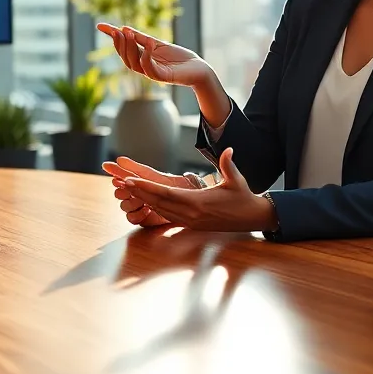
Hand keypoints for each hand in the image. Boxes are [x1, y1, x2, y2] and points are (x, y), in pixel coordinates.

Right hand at [96, 23, 214, 88]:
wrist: (198, 68)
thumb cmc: (179, 57)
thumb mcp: (156, 43)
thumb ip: (141, 38)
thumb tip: (123, 28)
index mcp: (142, 59)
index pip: (123, 49)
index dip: (112, 38)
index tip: (100, 26)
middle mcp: (144, 68)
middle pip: (125, 58)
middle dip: (119, 44)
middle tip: (117, 31)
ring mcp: (153, 73)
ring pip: (134, 64)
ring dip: (130, 49)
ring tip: (128, 33)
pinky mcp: (164, 77)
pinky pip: (150, 69)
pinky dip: (147, 56)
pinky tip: (149, 43)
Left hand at [119, 148, 276, 232]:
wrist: (251, 218)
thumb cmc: (243, 196)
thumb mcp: (236, 179)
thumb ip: (228, 164)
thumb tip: (228, 149)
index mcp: (198, 202)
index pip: (165, 194)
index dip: (145, 187)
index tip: (130, 180)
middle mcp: (191, 214)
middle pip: (158, 202)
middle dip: (138, 192)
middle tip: (121, 182)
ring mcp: (190, 221)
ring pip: (160, 210)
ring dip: (144, 200)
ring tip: (129, 190)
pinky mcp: (192, 224)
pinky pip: (168, 215)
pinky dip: (155, 207)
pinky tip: (146, 201)